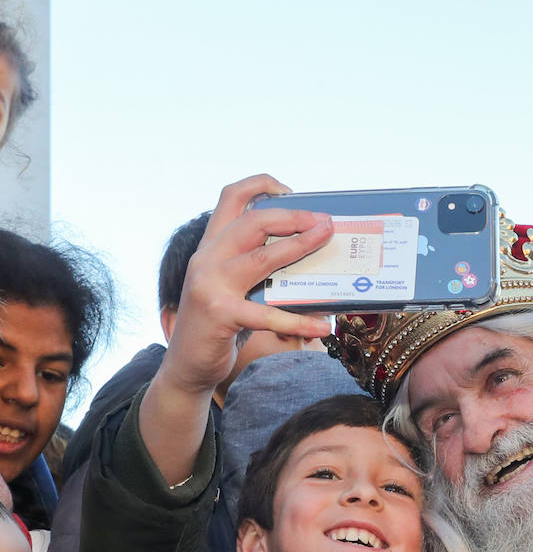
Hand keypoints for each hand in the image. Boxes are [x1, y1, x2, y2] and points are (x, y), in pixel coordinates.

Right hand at [140, 174, 333, 485]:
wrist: (186, 366)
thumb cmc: (220, 325)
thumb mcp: (234, 286)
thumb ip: (257, 267)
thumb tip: (311, 256)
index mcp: (211, 246)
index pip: (231, 197)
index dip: (261, 185)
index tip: (290, 191)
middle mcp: (207, 259)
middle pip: (252, 220)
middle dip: (292, 216)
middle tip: (324, 222)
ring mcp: (210, 285)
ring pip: (261, 258)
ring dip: (299, 247)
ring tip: (327, 242)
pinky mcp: (220, 315)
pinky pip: (267, 315)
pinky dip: (298, 321)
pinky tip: (322, 326)